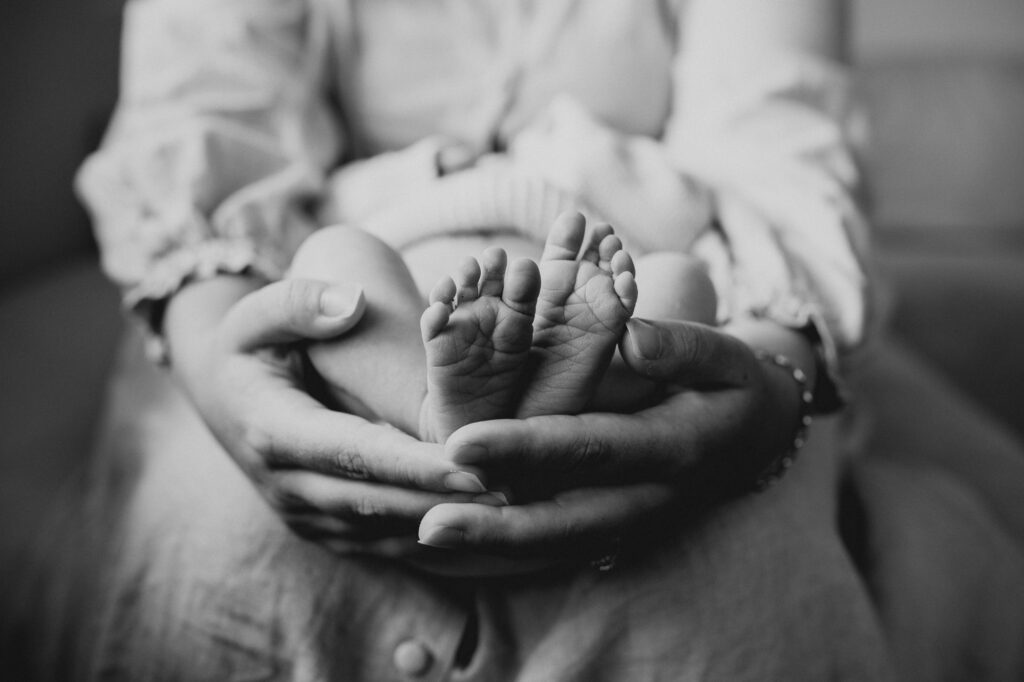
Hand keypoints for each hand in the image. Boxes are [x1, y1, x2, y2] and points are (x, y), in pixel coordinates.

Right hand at [164, 276, 500, 558]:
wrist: (224, 396)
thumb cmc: (250, 346)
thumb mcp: (255, 313)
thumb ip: (298, 302)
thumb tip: (351, 304)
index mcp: (272, 430)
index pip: (354, 452)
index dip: (416, 465)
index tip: (476, 467)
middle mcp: (287, 485)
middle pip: (379, 501)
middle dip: (447, 502)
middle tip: (518, 495)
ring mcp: (303, 515)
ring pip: (383, 531)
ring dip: (446, 525)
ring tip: (511, 513)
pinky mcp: (321, 529)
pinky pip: (379, 542)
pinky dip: (428, 538)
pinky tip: (478, 530)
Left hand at [416, 318, 808, 559]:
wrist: (755, 438)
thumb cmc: (731, 385)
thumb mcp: (724, 355)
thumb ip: (680, 346)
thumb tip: (628, 338)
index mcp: (675, 446)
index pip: (591, 447)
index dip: (527, 447)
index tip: (463, 443)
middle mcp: (649, 497)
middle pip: (568, 519)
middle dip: (499, 525)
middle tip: (432, 523)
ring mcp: (633, 521)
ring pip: (559, 543)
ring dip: (495, 544)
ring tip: (432, 534)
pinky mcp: (617, 529)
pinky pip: (560, 543)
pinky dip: (511, 545)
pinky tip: (461, 538)